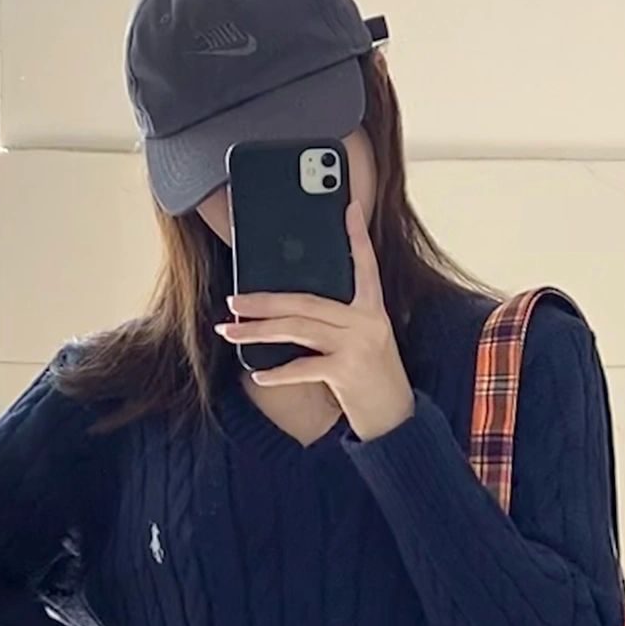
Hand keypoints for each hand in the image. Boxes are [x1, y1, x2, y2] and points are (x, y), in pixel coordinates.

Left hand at [216, 203, 416, 441]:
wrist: (394, 417)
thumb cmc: (371, 377)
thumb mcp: (363, 340)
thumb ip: (338, 320)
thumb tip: (290, 308)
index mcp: (372, 309)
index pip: (365, 265)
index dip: (357, 237)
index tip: (349, 208)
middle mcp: (366, 322)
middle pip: (306, 301)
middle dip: (264, 301)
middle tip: (234, 300)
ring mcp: (357, 346)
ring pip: (298, 328)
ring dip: (258, 331)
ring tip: (230, 330)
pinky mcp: (347, 372)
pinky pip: (303, 367)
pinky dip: (278, 372)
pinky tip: (258, 373)